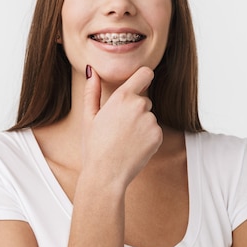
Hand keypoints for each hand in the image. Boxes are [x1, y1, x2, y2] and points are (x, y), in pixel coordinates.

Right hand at [81, 65, 162, 188]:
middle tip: (119, 127)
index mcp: (122, 97)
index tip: (140, 83)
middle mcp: (139, 105)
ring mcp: (151, 121)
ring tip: (124, 139)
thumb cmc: (94, 146)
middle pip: (144, 99)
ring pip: (149, 117)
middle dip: (135, 109)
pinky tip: (133, 147)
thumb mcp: (88, 117)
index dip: (143, 77)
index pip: (145, 73)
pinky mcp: (158, 135)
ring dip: (141, 124)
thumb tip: (92, 72)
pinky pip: (155, 131)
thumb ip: (92, 91)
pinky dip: (147, 137)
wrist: (106, 174)